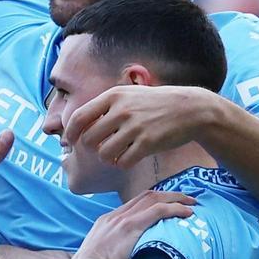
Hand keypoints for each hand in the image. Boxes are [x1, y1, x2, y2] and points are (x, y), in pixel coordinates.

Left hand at [64, 85, 210, 167]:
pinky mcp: (148, 143)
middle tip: (102, 148)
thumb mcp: (128, 95)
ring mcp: (135, 127)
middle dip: (92, 148)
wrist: (190, 109)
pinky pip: (122, 162)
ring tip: (117, 153)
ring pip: (103, 154)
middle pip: (89, 139)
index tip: (69, 142)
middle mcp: (121, 110)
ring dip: (108, 158)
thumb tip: (79, 125)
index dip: (70, 132)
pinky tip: (129, 157)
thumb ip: (105, 107)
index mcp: (113, 96)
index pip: (79, 117)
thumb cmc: (154, 104)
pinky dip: (122, 164)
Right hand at [74, 190, 195, 258]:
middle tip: (185, 200)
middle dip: (167, 195)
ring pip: (153, 198)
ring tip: (191, 203)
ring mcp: (122, 219)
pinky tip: (187, 213)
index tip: (168, 205)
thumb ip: (115, 256)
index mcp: (107, 222)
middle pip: (145, 196)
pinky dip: (175, 209)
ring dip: (175, 199)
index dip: (154, 202)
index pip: (134, 205)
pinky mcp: (130, 226)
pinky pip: (158, 210)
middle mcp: (114, 216)